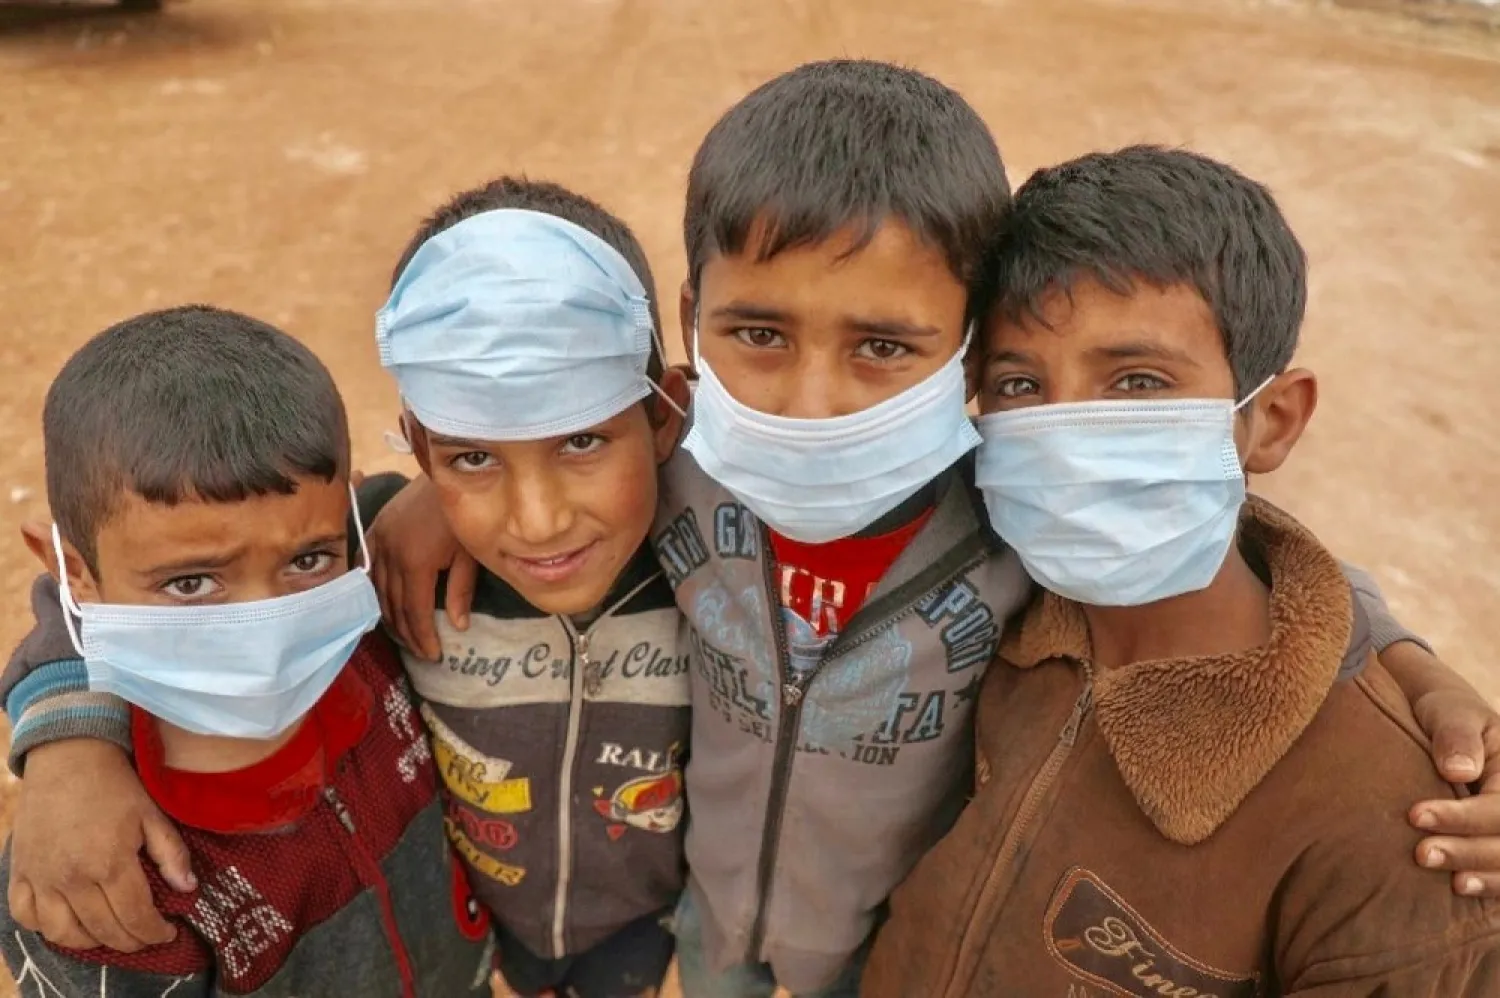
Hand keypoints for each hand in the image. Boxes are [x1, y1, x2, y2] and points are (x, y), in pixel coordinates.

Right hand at [9, 739, 194, 951]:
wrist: (68, 757)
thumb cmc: (115, 784)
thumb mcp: (152, 814)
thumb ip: (171, 854)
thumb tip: (187, 888)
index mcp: (109, 863)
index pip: (135, 916)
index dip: (154, 932)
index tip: (167, 933)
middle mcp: (72, 878)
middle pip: (103, 929)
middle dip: (130, 941)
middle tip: (145, 937)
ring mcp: (41, 877)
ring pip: (63, 933)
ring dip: (90, 942)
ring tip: (111, 934)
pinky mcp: (20, 872)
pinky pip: (25, 915)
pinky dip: (46, 927)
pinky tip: (68, 923)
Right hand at [367, 474, 476, 661]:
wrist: (446, 474)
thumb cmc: (464, 514)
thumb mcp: (469, 554)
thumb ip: (462, 590)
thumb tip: (459, 626)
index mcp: (416, 561)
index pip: (415, 611)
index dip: (423, 637)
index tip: (434, 655)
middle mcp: (390, 553)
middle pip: (393, 606)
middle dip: (407, 633)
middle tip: (421, 651)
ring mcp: (378, 540)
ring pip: (376, 591)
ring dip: (388, 617)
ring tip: (404, 636)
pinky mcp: (373, 529)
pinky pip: (366, 568)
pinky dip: (371, 590)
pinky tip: (380, 606)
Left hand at [1408, 687, 1499, 896]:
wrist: (1445, 721)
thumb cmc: (1446, 714)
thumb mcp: (1451, 712)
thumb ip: (1456, 736)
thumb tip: (1458, 771)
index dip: (1461, 817)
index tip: (1415, 816)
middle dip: (1469, 851)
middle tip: (1421, 854)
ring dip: (1485, 876)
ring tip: (1450, 883)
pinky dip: (1494, 885)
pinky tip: (1465, 888)